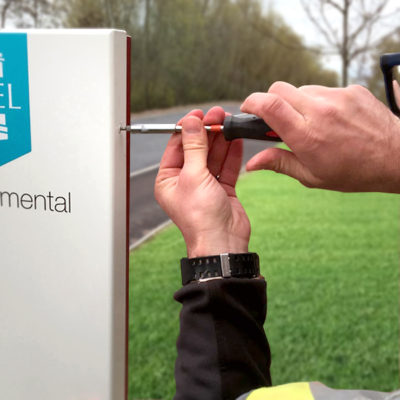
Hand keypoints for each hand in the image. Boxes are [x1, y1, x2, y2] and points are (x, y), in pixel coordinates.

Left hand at [154, 107, 249, 257]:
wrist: (222, 242)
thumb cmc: (201, 217)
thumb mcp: (193, 175)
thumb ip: (194, 147)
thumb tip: (191, 122)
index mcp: (169, 179)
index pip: (176, 146)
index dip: (187, 128)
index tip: (198, 114)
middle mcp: (185, 181)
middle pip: (196, 149)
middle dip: (207, 131)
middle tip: (218, 115)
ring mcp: (205, 185)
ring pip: (213, 156)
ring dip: (221, 140)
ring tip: (229, 122)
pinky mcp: (222, 189)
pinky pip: (227, 167)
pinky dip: (232, 153)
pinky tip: (236, 139)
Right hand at [241, 82, 399, 192]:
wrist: (395, 157)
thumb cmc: (353, 172)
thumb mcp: (311, 176)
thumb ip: (279, 163)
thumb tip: (251, 163)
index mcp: (307, 136)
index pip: (269, 105)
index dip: (252, 102)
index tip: (247, 108)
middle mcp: (320, 111)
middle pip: (279, 88)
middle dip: (270, 101)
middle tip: (277, 120)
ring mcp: (337, 96)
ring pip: (301, 89)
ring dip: (296, 103)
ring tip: (310, 123)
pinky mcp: (351, 90)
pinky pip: (323, 90)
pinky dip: (318, 102)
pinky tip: (331, 119)